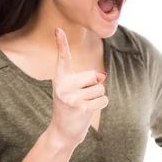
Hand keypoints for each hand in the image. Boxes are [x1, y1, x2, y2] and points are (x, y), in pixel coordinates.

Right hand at [48, 28, 108, 145]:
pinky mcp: (82, 108)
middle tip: (82, 97)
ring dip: (97, 98)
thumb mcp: (74, 90)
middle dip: (95, 86)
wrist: (62, 132)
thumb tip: (102, 76)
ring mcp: (72, 97)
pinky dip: (100, 106)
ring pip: (100, 89)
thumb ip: (87, 80)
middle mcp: (63, 86)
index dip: (61, 43)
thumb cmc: (71, 107)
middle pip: (94, 76)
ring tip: (84, 105)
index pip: (63, 57)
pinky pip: (103, 100)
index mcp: (60, 78)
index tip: (58, 29)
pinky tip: (88, 111)